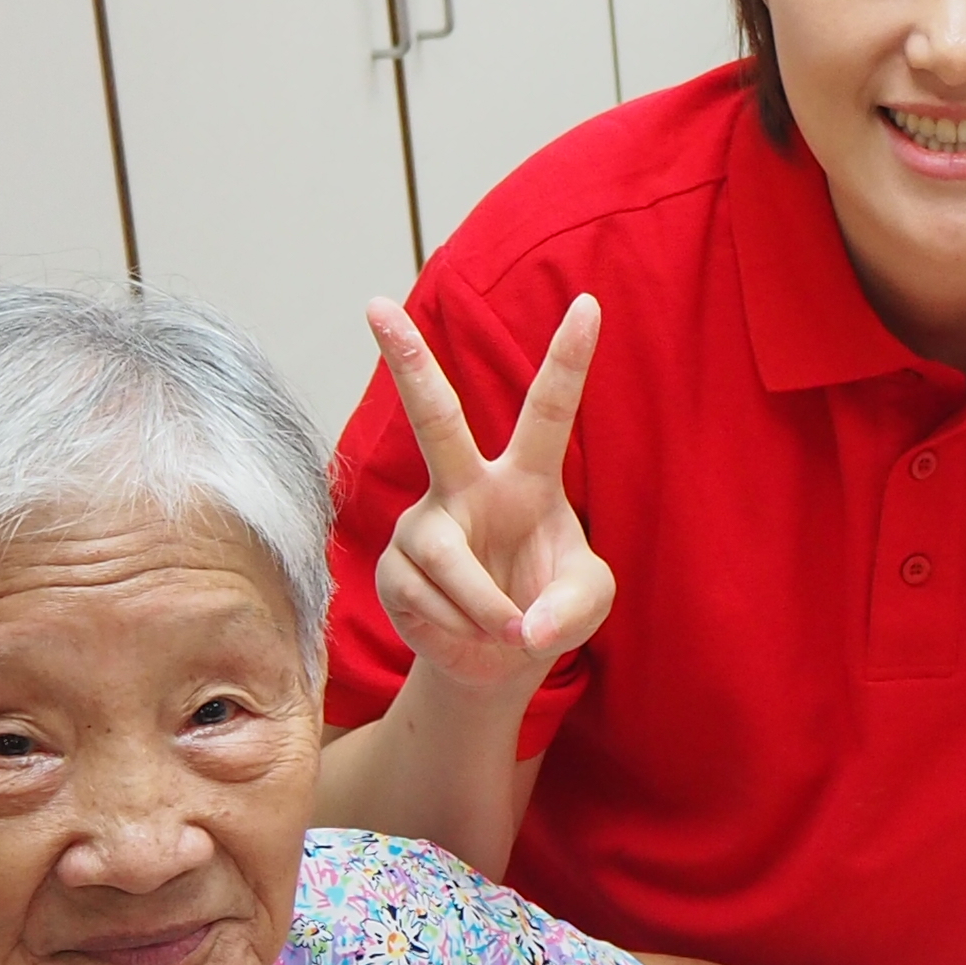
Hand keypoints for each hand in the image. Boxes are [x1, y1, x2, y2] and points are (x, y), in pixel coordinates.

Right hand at [365, 294, 614, 694]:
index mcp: (526, 478)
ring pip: (449, 560)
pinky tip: (464, 633)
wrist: (494, 660)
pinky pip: (428, 600)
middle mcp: (466, 487)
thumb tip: (524, 628)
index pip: (549, 411)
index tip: (590, 304)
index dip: (570, 359)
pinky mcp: (392, 567)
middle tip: (375, 305)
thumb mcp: (586, 604)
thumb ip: (572, 610)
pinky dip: (462, 631)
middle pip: (435, 418)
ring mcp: (424, 523)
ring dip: (487, 610)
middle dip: (406, 363)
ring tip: (507, 633)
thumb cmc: (548, 608)